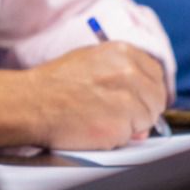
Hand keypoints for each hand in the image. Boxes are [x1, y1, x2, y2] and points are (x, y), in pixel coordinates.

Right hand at [30, 42, 167, 149]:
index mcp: (122, 52)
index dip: (146, 90)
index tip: (134, 97)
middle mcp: (128, 72)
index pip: (156, 74)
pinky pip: (132, 136)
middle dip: (142, 108)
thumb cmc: (55, 83)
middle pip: (157, 98)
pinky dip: (118, 137)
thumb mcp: (89, 62)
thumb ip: (120, 74)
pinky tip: (96, 127)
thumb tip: (140, 99)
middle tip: (114, 110)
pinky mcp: (121, 126)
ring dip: (130, 124)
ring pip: (148, 119)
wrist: (32, 103)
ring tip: (100, 116)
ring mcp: (127, 100)